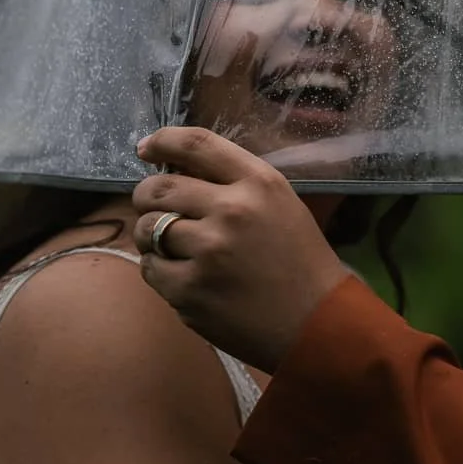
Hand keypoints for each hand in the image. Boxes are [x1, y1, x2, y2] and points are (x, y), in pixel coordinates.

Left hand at [132, 127, 350, 372]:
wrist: (316, 322)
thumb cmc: (300, 260)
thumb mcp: (280, 204)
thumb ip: (234, 184)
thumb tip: (176, 168)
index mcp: (259, 183)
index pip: (197, 144)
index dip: (163, 141)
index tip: (146, 148)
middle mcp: (231, 210)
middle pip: (158, 187)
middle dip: (146, 195)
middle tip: (152, 206)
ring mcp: (208, 251)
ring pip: (147, 228)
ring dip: (152, 235)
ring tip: (174, 246)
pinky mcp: (189, 290)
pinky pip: (150, 268)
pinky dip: (159, 270)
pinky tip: (184, 275)